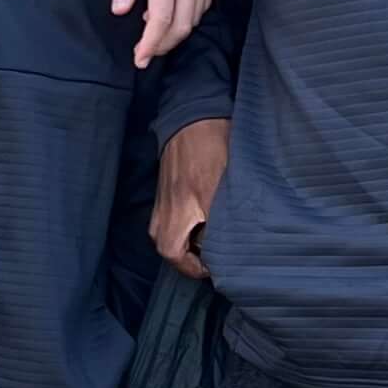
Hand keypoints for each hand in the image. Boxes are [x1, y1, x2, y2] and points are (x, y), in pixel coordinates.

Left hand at [115, 0, 214, 67]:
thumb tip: (121, 11)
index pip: (161, 20)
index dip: (151, 45)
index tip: (139, 58)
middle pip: (182, 26)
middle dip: (163, 45)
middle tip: (144, 53)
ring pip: (195, 18)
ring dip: (176, 33)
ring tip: (154, 35)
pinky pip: (203, 4)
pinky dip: (188, 17)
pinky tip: (171, 13)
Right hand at [153, 117, 229, 279]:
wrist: (193, 118)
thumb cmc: (208, 152)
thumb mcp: (219, 191)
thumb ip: (219, 225)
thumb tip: (225, 250)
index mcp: (172, 219)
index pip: (176, 259)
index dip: (196, 269)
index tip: (217, 267)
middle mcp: (162, 216)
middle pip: (173, 251)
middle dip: (194, 257)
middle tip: (219, 255)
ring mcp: (162, 205)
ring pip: (174, 236)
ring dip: (193, 241)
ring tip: (215, 239)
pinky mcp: (167, 194)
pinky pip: (174, 222)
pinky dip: (190, 227)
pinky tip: (208, 219)